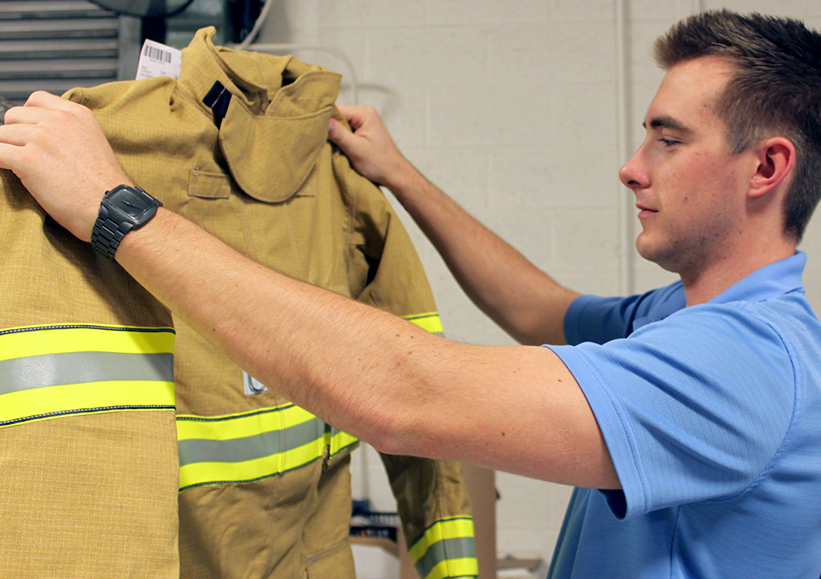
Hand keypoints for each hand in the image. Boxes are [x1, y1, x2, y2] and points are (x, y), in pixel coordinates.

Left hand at [0, 91, 131, 241]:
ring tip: (25, 172)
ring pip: (1, 136)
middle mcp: (58, 121)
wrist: (111, 209)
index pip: (36, 100)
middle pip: (14, 116)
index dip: (29, 118)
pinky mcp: (28, 160)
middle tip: (29, 157)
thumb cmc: (104, 187)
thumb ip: (69, 131)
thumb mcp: (94, 143)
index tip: (32, 134)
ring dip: (8, 153)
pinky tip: (12, 173)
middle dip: (15, 136)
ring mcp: (42, 138)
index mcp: (77, 115)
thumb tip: (41, 134)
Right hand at [328, 105, 412, 189]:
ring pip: (340, 124)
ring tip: (331, 145)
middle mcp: (365, 114)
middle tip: (320, 140)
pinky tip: (338, 147)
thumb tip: (323, 121)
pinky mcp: (362, 131)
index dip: (324, 119)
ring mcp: (364, 123)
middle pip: (337, 115)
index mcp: (365, 114)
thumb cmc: (380, 164)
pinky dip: (340, 139)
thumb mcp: (356, 150)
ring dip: (334, 135)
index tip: (313, 130)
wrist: (395, 174)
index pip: (337, 109)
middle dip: (329, 128)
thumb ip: (339, 134)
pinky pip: (345, 131)